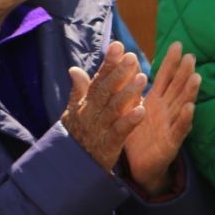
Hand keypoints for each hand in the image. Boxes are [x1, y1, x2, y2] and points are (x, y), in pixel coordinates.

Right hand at [61, 41, 146, 171]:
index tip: (118, 45)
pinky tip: (142, 110)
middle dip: (118, 73)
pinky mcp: (108, 146)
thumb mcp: (75, 112)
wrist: (71, 169)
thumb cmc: (77, 135)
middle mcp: (91, 114)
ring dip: (128, 93)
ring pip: (113, 109)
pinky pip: (119, 132)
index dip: (108, 63)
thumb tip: (74, 69)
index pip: (98, 79)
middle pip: (105, 91)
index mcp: (86, 104)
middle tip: (133, 56)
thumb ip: (79, 91)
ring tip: (143, 78)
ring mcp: (99, 130)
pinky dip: (129, 121)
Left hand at [124, 42, 200, 196]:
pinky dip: (185, 119)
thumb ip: (128, 87)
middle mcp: (167, 110)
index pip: (165, 77)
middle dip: (184, 72)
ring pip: (182, 105)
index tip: (176, 44)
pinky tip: (190, 108)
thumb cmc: (137, 134)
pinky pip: (179, 129)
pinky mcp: (171, 142)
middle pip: (177, 87)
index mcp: (157, 100)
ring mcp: (171, 125)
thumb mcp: (130, 108)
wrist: (138, 167)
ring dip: (190, 92)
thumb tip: (120, 65)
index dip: (170, 62)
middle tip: (190, 56)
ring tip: (196, 77)